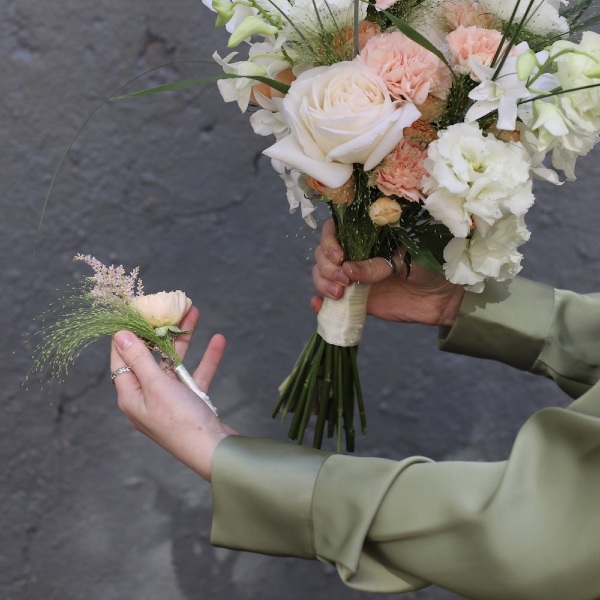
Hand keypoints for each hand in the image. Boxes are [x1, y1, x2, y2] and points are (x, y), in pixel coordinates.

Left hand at [110, 306, 235, 480]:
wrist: (214, 452)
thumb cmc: (181, 422)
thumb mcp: (157, 386)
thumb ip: (140, 359)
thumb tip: (120, 335)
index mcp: (131, 396)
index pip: (121, 358)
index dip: (128, 333)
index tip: (135, 310)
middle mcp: (147, 397)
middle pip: (150, 357)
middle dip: (161, 331)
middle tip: (171, 307)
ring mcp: (170, 401)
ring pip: (175, 363)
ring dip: (185, 339)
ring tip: (194, 313)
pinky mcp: (190, 403)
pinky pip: (195, 375)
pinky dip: (205, 359)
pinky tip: (218, 341)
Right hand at [311, 220, 464, 326]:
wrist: (445, 298)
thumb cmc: (431, 267)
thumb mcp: (406, 260)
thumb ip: (377, 266)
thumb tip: (348, 271)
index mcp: (367, 238)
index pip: (334, 231)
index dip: (328, 242)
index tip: (339, 256)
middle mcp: (355, 256)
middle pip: (322, 255)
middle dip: (326, 267)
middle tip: (344, 280)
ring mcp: (353, 280)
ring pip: (322, 276)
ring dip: (322, 283)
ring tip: (339, 294)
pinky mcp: (355, 302)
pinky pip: (330, 302)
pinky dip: (319, 304)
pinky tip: (318, 305)